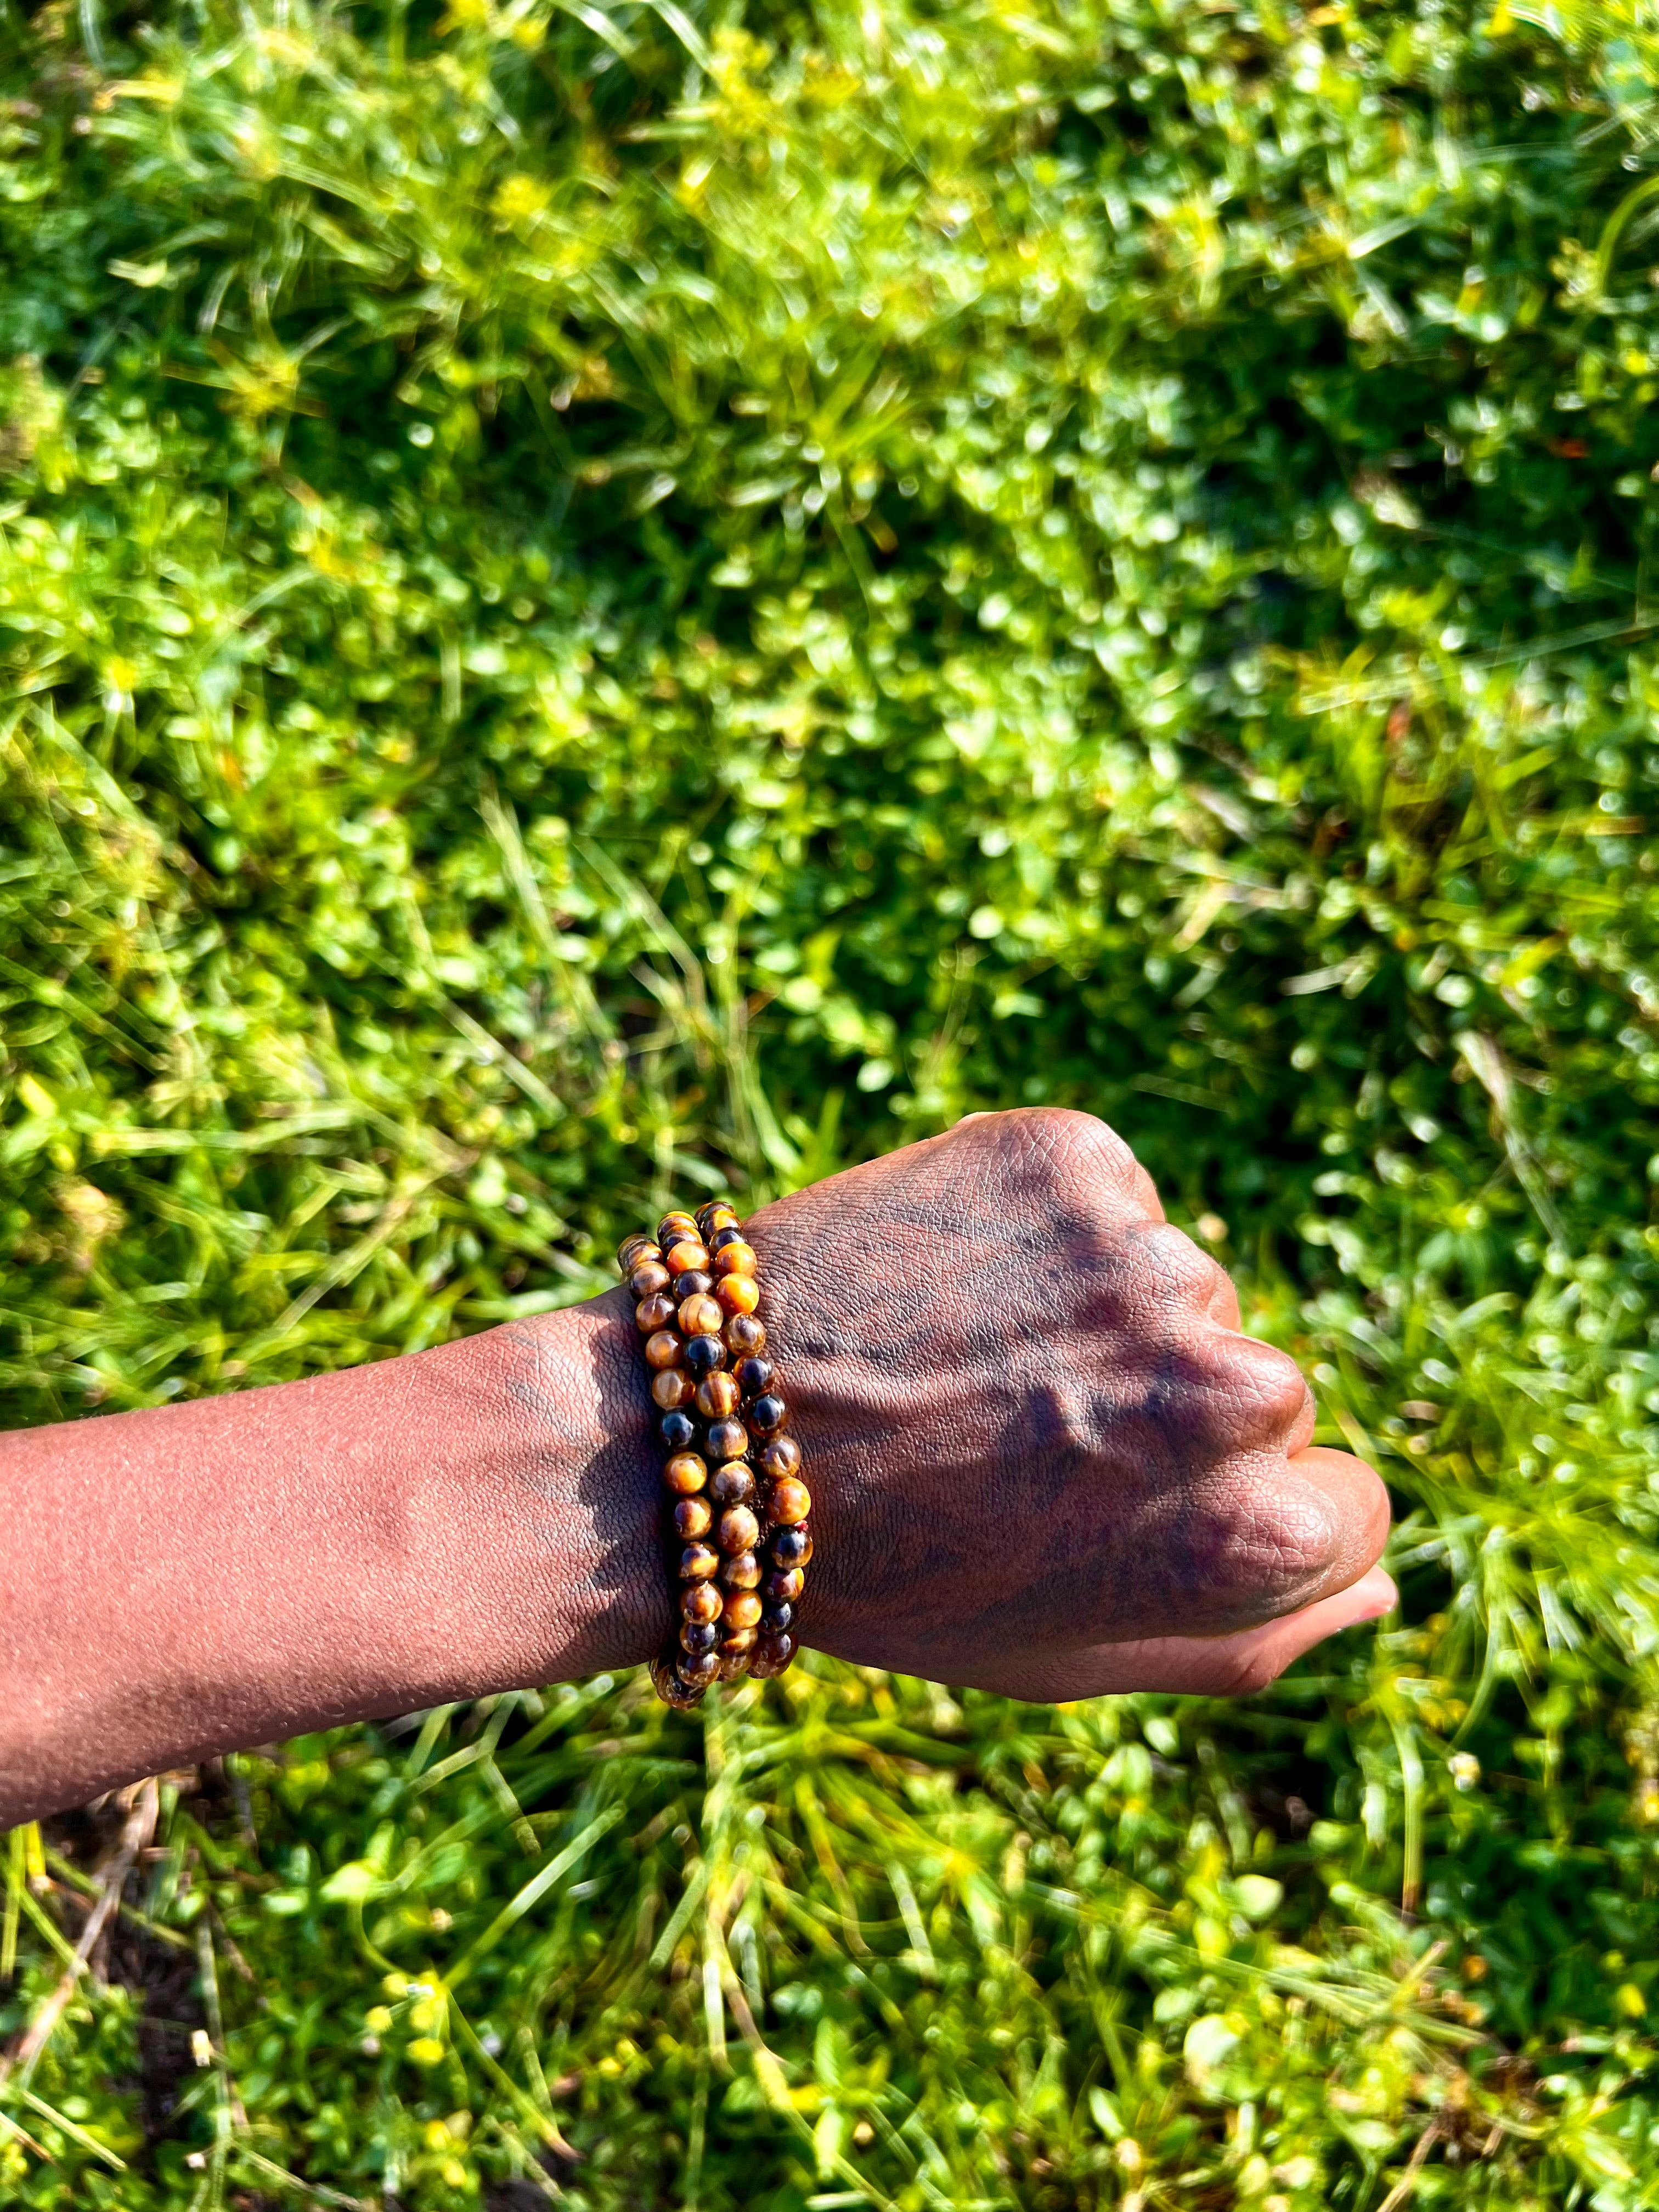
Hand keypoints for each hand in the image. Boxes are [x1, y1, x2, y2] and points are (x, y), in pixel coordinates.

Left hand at [748, 1108, 1392, 1697]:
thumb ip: (1253, 1638)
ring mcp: (1149, 1258)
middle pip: (1266, 1393)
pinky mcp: (1071, 1155)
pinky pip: (1109, 1200)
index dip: (1235, 1513)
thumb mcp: (1074, 1657)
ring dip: (1100, 1318)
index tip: (1133, 1510)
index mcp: (1251, 1531)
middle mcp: (1228, 1385)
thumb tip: (1374, 1585)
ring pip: (1178, 1290)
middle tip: (1027, 1442)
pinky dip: (1047, 1231)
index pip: (1347, 1502)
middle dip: (1172, 1416)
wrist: (706, 1435)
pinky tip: (956, 1282)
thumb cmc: (894, 1571)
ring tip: (970, 1363)